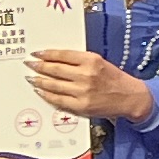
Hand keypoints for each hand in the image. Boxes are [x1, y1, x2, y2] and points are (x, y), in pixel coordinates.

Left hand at [26, 48, 155, 125]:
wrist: (130, 97)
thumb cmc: (114, 79)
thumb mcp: (100, 63)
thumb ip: (80, 61)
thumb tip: (55, 60)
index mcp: (92, 60)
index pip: (63, 55)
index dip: (46, 54)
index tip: (36, 53)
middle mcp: (86, 75)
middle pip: (55, 69)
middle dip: (39, 66)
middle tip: (29, 64)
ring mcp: (82, 91)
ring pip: (53, 84)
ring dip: (39, 81)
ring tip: (30, 78)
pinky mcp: (81, 105)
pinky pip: (58, 99)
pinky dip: (47, 94)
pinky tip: (40, 91)